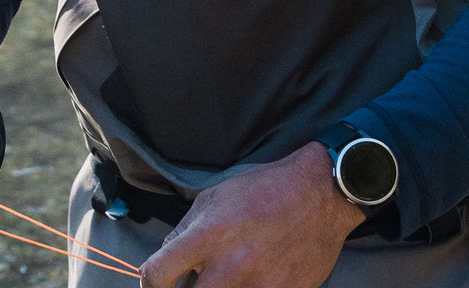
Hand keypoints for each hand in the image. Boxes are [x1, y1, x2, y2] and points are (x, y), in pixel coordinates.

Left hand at [139, 143, 365, 287]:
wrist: (319, 195)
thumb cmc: (265, 189)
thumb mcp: (216, 195)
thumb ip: (186, 227)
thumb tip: (167, 254)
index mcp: (209, 234)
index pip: (158, 273)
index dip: (149, 282)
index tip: (154, 283)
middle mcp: (230, 265)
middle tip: (192, 282)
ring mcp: (258, 286)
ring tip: (226, 275)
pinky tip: (254, 276)